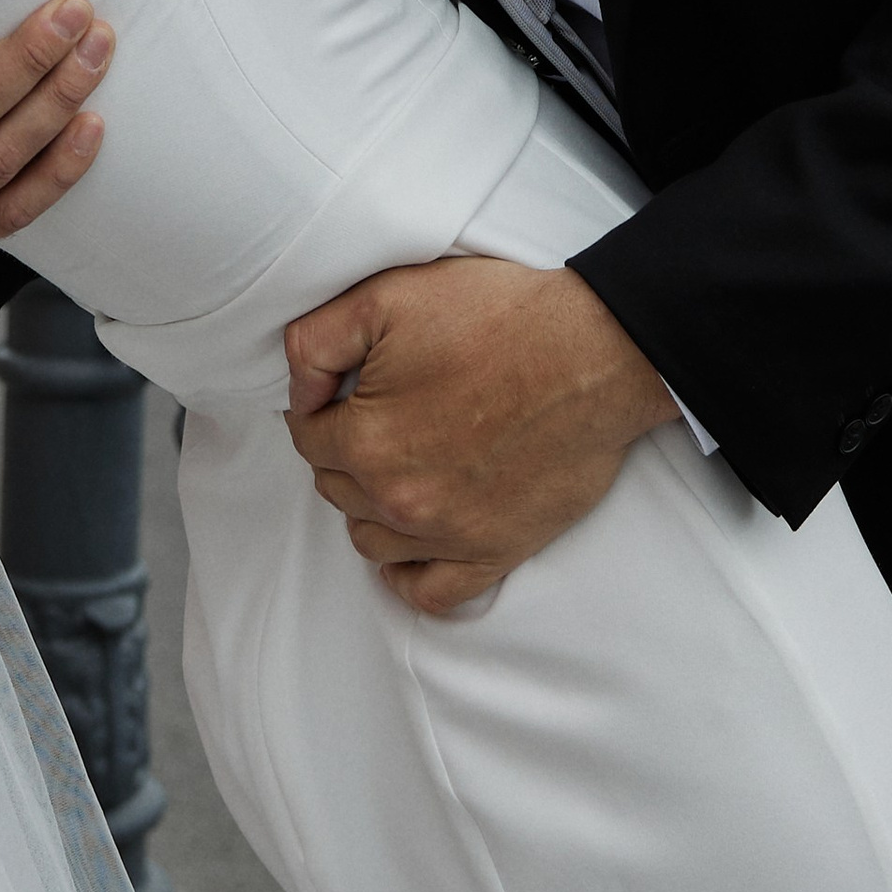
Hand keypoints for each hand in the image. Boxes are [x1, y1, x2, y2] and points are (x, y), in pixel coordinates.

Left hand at [284, 256, 676, 614]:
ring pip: (371, 542)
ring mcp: (448, 534)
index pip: (307, 439)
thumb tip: (296, 393)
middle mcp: (400, 500)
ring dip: (369, 507)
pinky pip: (431, 594)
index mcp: (367, 440)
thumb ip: (316, 343)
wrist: (595, 353)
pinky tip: (410, 547)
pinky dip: (409, 577)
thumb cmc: (498, 318)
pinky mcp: (496, 552)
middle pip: (336, 489)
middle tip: (375, 416)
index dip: (319, 407)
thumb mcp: (387, 297)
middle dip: (344, 453)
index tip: (341, 390)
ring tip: (394, 468)